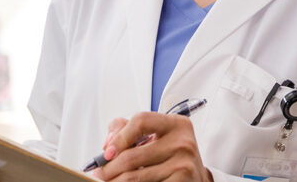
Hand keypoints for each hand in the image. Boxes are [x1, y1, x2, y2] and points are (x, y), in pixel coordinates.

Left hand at [93, 112, 212, 181]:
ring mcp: (184, 165)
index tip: (106, 152)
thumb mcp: (157, 135)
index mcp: (176, 124)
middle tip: (98, 174)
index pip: (141, 121)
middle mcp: (183, 142)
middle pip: (133, 155)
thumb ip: (129, 128)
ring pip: (136, 177)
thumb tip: (108, 143)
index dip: (119, 136)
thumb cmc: (171, 155)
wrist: (197, 179)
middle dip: (110, 168)